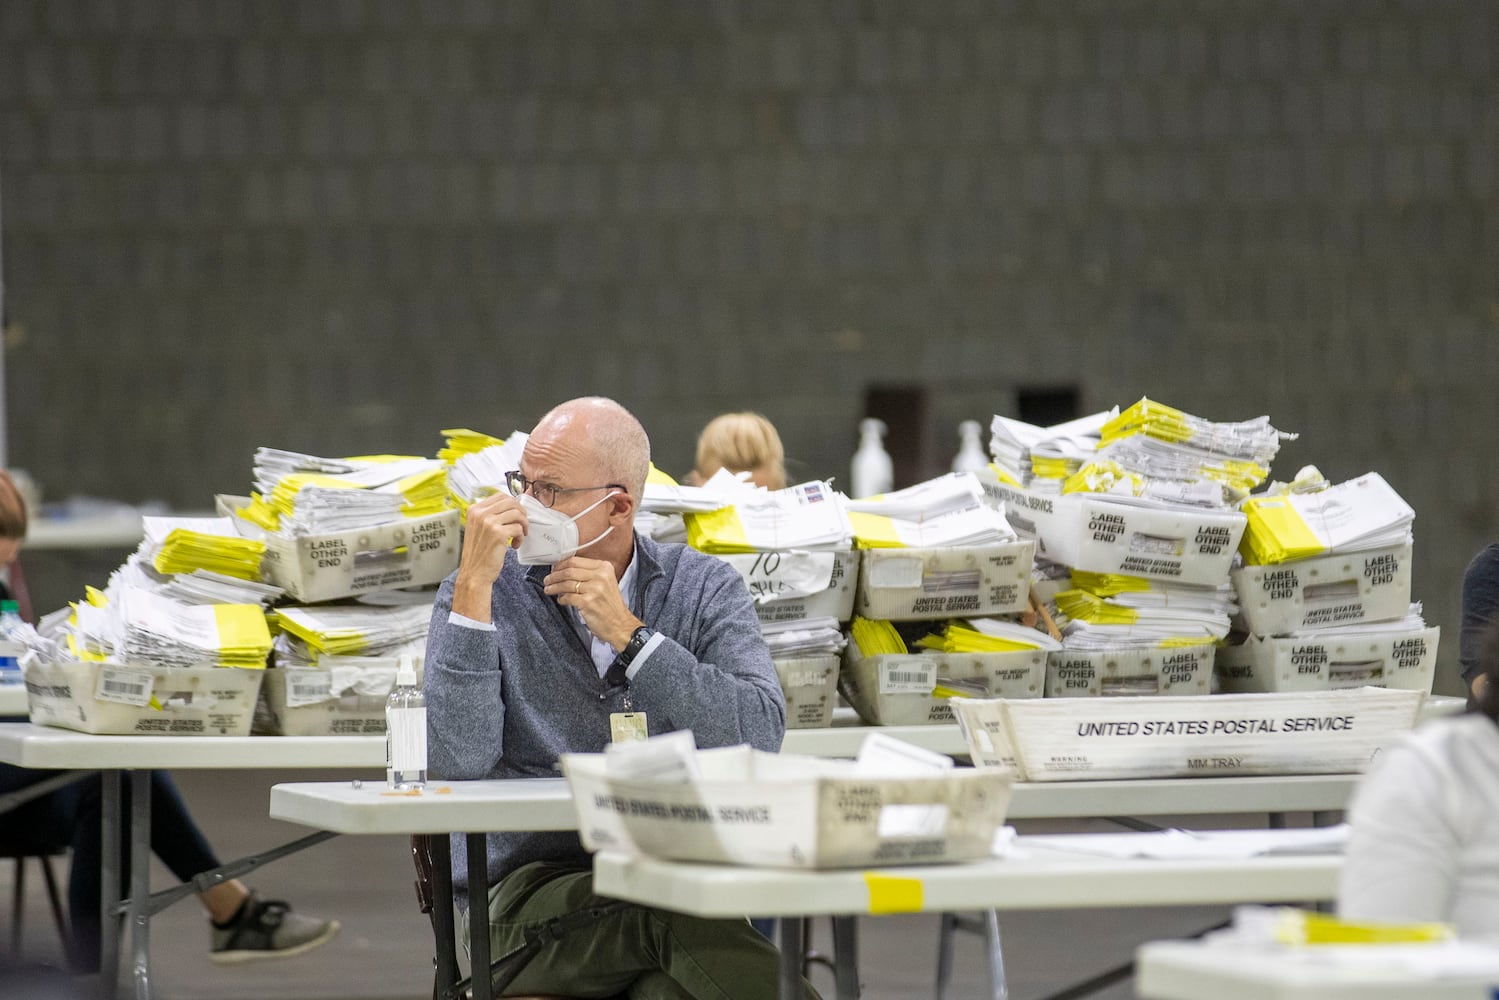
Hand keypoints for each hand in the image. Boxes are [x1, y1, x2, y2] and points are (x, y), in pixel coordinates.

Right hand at [452, 493, 526, 619]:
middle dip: (521, 512)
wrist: (474, 573)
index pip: (500, 495)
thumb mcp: (478, 528)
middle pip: (510, 501)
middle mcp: (480, 513)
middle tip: (522, 524)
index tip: (517, 514)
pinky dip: (520, 537)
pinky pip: (518, 528)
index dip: (513, 503)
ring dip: (523, 524)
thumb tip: (512, 506)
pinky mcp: (498, 534)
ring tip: (519, 535)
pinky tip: (514, 545)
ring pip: (517, 513)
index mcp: (474, 510)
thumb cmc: (479, 553)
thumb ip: (490, 515)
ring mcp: (489, 523)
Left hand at [545, 555, 641, 650]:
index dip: (560, 565)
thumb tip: (565, 569)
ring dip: (554, 587)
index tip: (554, 569)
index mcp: (604, 568)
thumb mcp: (605, 582)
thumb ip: (589, 574)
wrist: (620, 625)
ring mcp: (594, 589)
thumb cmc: (611, 606)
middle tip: (547, 580)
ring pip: (566, 583)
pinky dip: (561, 599)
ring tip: (549, 589)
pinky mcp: (588, 602)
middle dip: (554, 575)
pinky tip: (561, 600)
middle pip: (569, 571)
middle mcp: (600, 576)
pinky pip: (567, 597)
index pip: (576, 561)